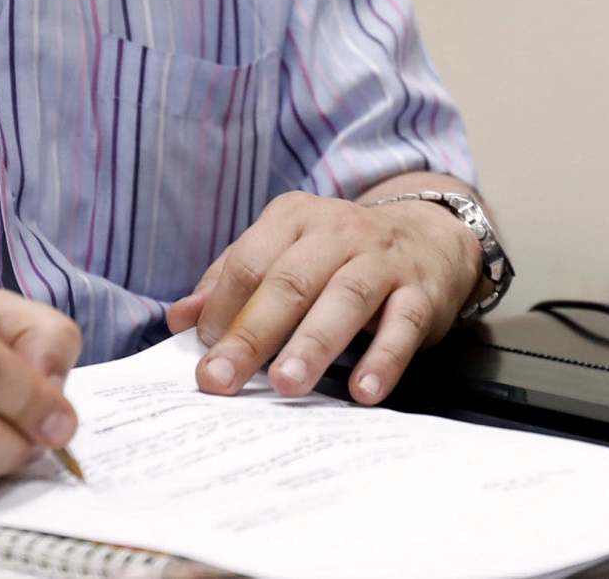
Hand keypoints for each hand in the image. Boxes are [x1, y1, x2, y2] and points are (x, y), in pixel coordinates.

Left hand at [164, 191, 479, 405]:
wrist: (428, 235)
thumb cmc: (339, 254)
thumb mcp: (285, 251)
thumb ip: (232, 281)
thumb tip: (179, 320)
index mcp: (293, 217)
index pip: (249, 263)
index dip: (223, 309)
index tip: (202, 355)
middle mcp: (337, 232)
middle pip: (290, 282)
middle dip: (253, 334)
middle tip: (221, 379)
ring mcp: (382, 260)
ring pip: (345, 299)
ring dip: (313, 343)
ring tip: (286, 384)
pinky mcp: (421, 292)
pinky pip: (402, 325)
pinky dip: (384, 359)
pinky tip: (363, 391)